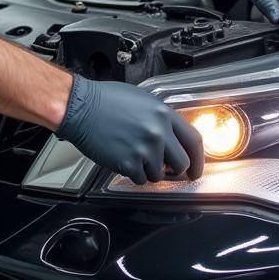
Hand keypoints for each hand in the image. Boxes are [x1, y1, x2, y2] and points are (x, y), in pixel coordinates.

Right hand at [57, 75, 204, 184]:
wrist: (80, 107)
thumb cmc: (106, 100)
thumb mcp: (143, 100)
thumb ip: (161, 118)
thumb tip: (172, 136)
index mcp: (164, 114)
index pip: (194, 141)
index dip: (198, 159)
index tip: (195, 168)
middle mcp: (158, 132)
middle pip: (182, 163)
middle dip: (175, 170)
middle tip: (166, 169)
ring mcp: (144, 149)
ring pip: (159, 175)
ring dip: (150, 171)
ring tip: (135, 156)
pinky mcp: (128, 163)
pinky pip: (140, 180)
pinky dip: (134, 175)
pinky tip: (124, 160)